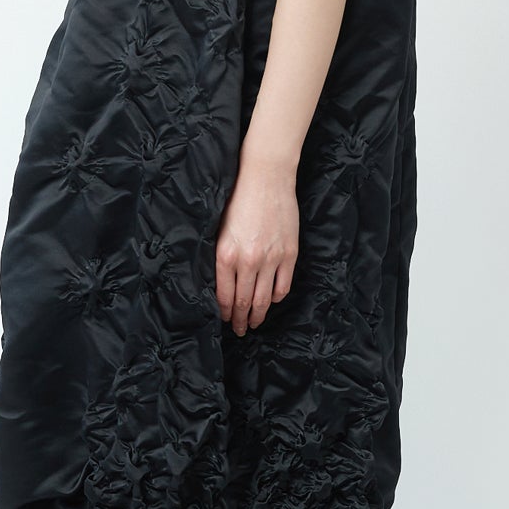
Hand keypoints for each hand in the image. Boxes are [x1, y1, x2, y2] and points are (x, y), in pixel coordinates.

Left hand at [214, 152, 298, 334]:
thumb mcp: (220, 230)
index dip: (225, 313)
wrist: (266, 178)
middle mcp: (248, 260)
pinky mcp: (289, 254)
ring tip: (255, 322)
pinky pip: (283, 286)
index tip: (225, 320)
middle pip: (244, 302)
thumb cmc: (238, 200)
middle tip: (240, 330)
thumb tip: (220, 284)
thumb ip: (220, 258)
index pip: (225, 296)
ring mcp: (271, 259)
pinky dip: (276, 297)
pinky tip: (271, 300)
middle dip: (241, 320)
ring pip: (264, 299)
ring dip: (258, 314)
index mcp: (226, 254)